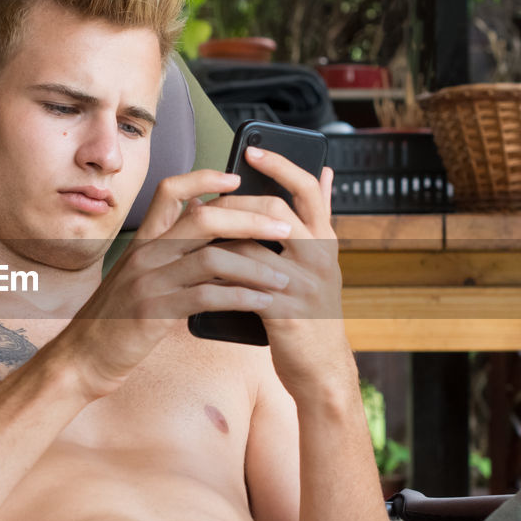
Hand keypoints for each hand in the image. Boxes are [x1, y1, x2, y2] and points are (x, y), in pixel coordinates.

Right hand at [53, 169, 295, 399]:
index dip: (204, 178)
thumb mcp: (138, 276)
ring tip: (283, 276)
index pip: (170, 191)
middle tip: (284, 228)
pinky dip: (241, 297)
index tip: (236, 179)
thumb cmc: (116, 318)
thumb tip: (201, 227)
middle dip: (251, 220)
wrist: (84, 358)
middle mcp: (145, 253)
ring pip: (212, 258)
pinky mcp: (154, 311)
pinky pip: (207, 296)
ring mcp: (148, 281)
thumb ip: (167, 251)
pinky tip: (262, 304)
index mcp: (143, 241)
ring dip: (255, 266)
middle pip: (203, 218)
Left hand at [210, 147, 356, 399]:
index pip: (307, 189)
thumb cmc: (311, 309)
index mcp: (325, 240)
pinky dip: (219, 276)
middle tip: (207, 201)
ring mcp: (303, 286)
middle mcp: (319, 258)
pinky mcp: (285, 314)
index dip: (281, 166)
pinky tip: (200, 271)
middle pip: (275, 212)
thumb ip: (319, 217)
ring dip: (218, 240)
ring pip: (253, 248)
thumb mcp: (321, 262)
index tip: (252, 151)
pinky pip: (244, 285)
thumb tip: (325, 172)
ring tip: (195, 234)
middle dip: (235, 203)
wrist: (321, 369)